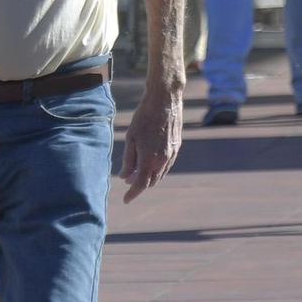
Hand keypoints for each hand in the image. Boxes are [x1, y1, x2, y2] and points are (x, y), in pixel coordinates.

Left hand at [118, 86, 182, 202]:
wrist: (165, 101)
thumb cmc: (143, 117)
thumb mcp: (130, 138)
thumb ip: (128, 160)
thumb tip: (125, 176)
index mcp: (149, 159)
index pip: (141, 184)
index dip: (133, 193)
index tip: (126, 200)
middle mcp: (163, 160)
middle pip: (152, 181)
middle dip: (140, 183)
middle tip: (128, 178)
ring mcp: (172, 154)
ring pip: (161, 173)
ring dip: (149, 175)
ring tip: (137, 169)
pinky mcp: (177, 147)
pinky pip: (167, 164)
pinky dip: (157, 167)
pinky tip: (149, 160)